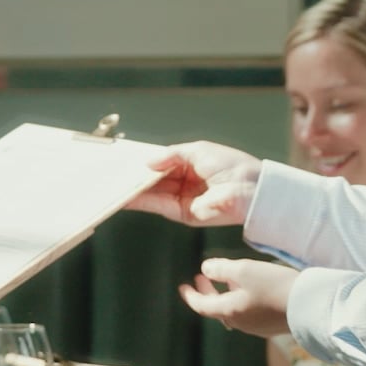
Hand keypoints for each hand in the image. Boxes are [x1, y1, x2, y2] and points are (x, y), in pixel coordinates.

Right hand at [126, 141, 262, 226]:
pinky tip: (126, 196)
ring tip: (114, 185)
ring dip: (134, 190)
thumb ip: (171, 154)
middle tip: (114, 174)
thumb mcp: (198, 150)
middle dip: (136, 177)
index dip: (146, 162)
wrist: (251, 190)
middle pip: (155, 180)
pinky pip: (158, 206)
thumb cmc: (232, 166)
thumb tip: (148, 161)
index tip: (127, 160)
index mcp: (192, 165)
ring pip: (153, 194)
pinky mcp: (184, 214)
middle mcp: (186, 182)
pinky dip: (141, 201)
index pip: (163, 163)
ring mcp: (184, 199)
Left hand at [178, 259, 296, 337]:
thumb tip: (206, 268)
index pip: (201, 306)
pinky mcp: (271, 325)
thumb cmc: (274, 285)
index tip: (183, 286)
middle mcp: (240, 323)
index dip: (191, 295)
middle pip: (216, 309)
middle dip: (207, 292)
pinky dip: (241, 300)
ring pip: (233, 311)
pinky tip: (250, 290)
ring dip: (225, 295)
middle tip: (201, 278)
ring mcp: (256, 327)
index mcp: (229, 312)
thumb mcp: (244, 270)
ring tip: (227, 280)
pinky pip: (249, 313)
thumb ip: (221, 269)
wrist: (310, 306)